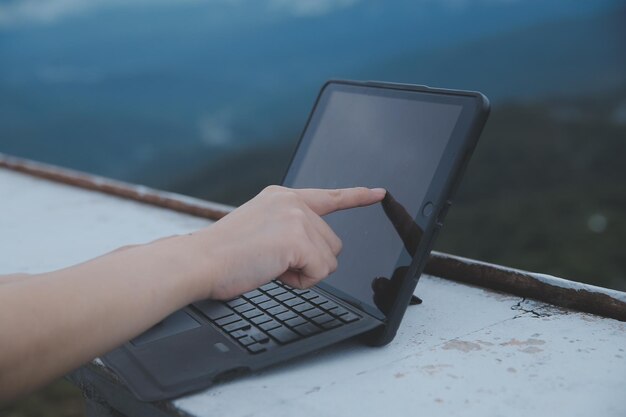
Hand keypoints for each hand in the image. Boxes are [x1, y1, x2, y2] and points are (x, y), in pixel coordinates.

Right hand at [191, 185, 385, 299]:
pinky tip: (274, 272)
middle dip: (309, 260)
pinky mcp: (298, 238)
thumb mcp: (260, 229)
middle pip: (331, 242)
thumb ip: (289, 228)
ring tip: (269, 265)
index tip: (378, 193)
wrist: (199, 261)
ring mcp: (296, 217)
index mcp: (282, 197)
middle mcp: (292, 201)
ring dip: (304, 271)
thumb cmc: (224, 255)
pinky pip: (320, 271)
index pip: (328, 196)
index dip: (356, 197)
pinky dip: (301, 281)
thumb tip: (315, 248)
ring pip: (329, 259)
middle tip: (272, 261)